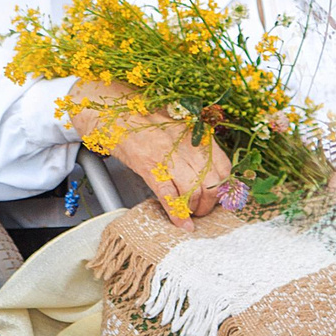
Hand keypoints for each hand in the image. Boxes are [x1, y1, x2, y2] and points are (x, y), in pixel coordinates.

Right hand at [71, 83, 233, 217]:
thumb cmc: (141, 120)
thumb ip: (194, 146)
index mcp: (196, 132)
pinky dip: (177, 214)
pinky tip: (181, 223)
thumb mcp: (175, 128)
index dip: (223, 188)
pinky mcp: (149, 166)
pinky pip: (169, 196)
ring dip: (194, 209)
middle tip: (202, 210)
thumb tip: (208, 174)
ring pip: (194, 191)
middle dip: (209, 204)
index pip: (224, 168)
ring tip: (189, 214)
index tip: (218, 198)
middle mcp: (186, 142)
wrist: (111, 112)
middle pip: (212, 183)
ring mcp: (168, 154)